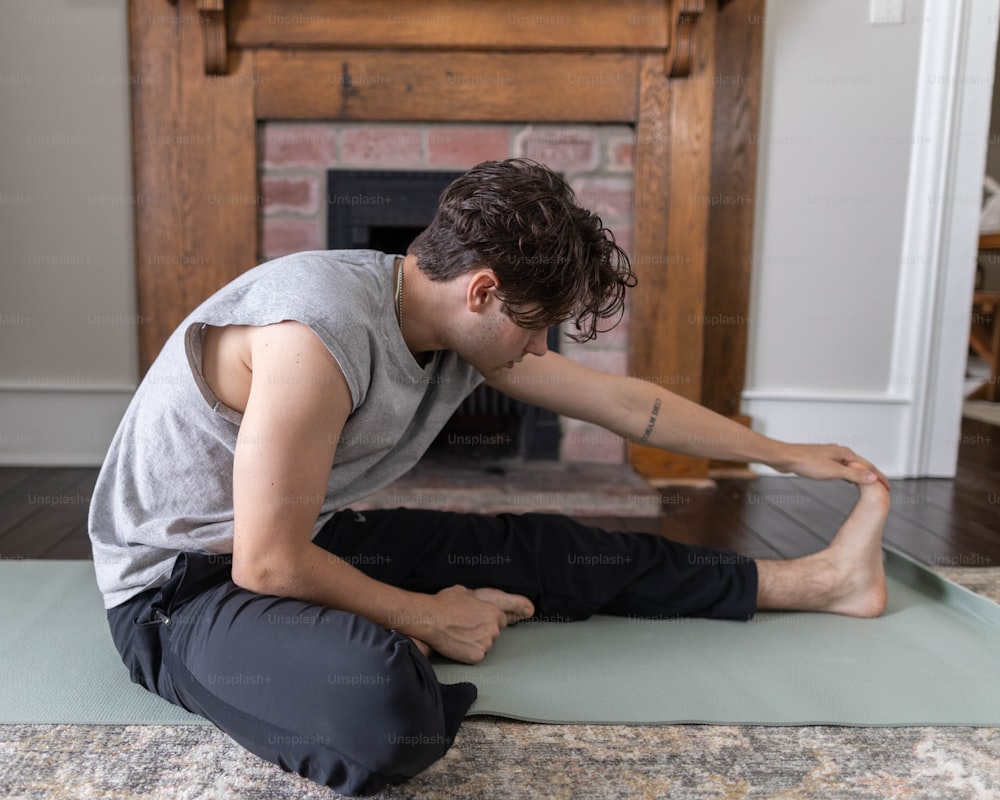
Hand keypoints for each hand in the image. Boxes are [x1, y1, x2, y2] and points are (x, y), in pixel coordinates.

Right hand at [399, 585, 534, 664]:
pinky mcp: (477, 656)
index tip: (496, 619)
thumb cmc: (444, 604)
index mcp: (494, 611)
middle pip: (495, 632)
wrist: (431, 620)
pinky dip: (470, 652)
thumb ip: (478, 598)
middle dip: (484, 630)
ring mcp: (486, 643)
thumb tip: (477, 599)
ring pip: (487, 644)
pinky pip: (477, 655)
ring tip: (460, 635)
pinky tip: (459, 644)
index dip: (495, 619)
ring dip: (478, 641)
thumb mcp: (464, 592)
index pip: (504, 618)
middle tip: (467, 627)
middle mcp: (494, 628)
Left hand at [771, 443, 890, 489]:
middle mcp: (840, 452)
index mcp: (845, 454)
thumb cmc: (806, 462)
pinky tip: (846, 479)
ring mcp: (831, 455)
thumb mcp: (833, 471)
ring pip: (851, 466)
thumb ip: (854, 475)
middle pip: (862, 465)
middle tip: (882, 487)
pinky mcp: (822, 460)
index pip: (868, 466)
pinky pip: (841, 468)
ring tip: (869, 484)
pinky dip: (849, 474)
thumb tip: (873, 477)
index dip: (879, 477)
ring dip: (861, 475)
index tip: (888, 487)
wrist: (785, 458)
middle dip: (873, 476)